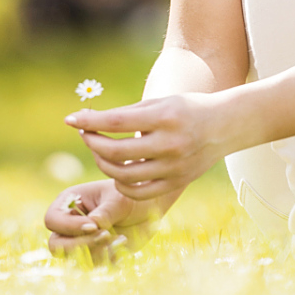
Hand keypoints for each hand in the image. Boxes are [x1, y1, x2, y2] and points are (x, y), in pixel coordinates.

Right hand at [44, 179, 170, 261]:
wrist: (147, 208)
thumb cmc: (129, 196)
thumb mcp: (119, 199)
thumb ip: (105, 212)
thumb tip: (92, 225)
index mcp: (68, 203)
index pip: (52, 220)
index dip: (70, 227)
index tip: (94, 226)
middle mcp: (70, 225)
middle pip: (57, 245)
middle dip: (80, 245)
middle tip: (106, 236)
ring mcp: (81, 242)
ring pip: (75, 259)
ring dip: (98, 253)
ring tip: (121, 239)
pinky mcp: (95, 255)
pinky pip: (94, 267)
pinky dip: (109, 260)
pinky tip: (123, 245)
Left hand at [65, 91, 235, 200]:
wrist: (225, 126)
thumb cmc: (186, 109)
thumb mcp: (159, 103)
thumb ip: (126, 113)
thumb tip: (88, 121)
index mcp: (165, 116)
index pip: (116, 121)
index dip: (89, 121)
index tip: (70, 119)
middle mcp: (170, 143)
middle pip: (116, 150)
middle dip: (92, 142)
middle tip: (85, 134)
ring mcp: (174, 167)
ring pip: (123, 174)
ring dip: (103, 162)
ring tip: (100, 151)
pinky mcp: (176, 183)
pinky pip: (139, 192)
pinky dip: (121, 183)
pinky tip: (116, 170)